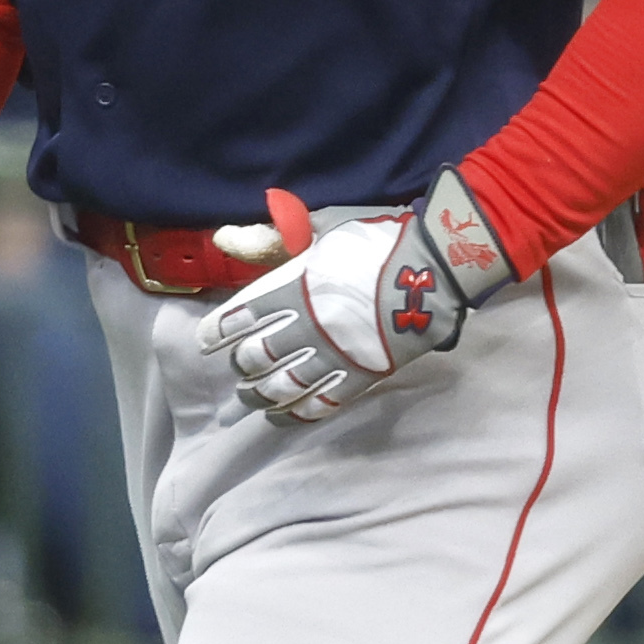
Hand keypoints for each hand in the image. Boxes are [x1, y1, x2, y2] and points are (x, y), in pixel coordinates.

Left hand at [197, 174, 514, 426]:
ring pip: (284, 386)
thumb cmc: (380, 241)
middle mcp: (309, 326)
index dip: (218, 332)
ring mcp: (335, 355)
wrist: (436, 268)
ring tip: (251, 397)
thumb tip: (225, 237)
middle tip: (237, 368)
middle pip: (258, 356)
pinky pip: (323, 404)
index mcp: (296, 288)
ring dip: (261, 394)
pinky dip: (299, 413)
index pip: (242, 316)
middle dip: (241, 365)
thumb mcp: (326, 227)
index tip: (207, 341)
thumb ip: (276, 237)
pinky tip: (284, 416)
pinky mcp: (362, 376)